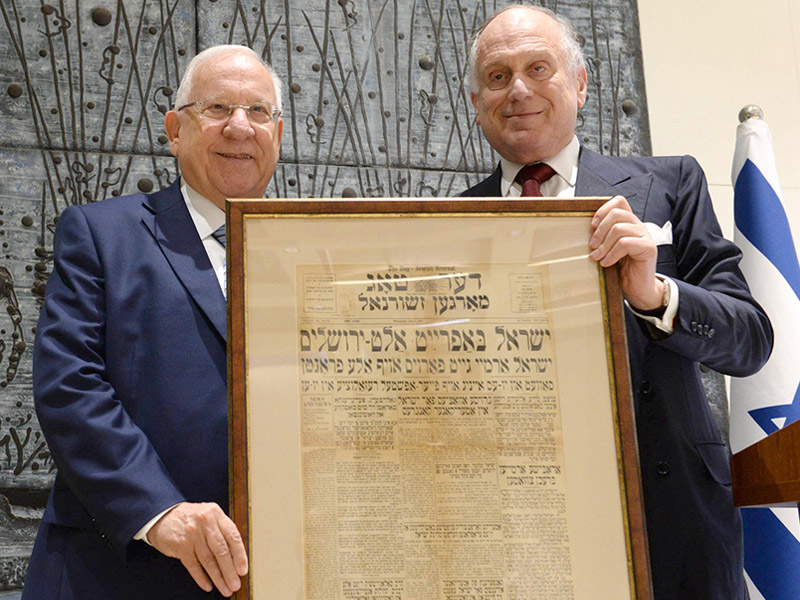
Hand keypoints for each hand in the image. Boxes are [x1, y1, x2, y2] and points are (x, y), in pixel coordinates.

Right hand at [147, 502, 247, 596]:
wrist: (162, 516)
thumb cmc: (190, 518)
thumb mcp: (208, 516)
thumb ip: (221, 531)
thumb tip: (237, 557)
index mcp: (216, 514)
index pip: (233, 536)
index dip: (240, 555)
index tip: (243, 570)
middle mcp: (205, 522)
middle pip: (221, 551)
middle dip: (229, 571)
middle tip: (235, 584)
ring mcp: (192, 534)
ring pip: (208, 560)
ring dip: (218, 577)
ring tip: (225, 588)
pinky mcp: (180, 545)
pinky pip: (193, 565)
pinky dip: (201, 577)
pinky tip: (208, 585)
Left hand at [589, 196, 663, 310]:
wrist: (638, 289)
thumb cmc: (623, 270)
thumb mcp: (609, 250)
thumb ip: (603, 238)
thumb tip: (585, 232)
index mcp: (629, 224)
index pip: (619, 202)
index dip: (603, 210)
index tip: (592, 225)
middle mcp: (638, 226)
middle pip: (617, 213)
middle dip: (600, 230)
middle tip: (592, 246)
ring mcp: (645, 236)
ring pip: (619, 228)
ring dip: (604, 245)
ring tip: (597, 257)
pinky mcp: (649, 248)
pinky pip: (625, 243)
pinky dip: (612, 254)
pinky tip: (606, 263)